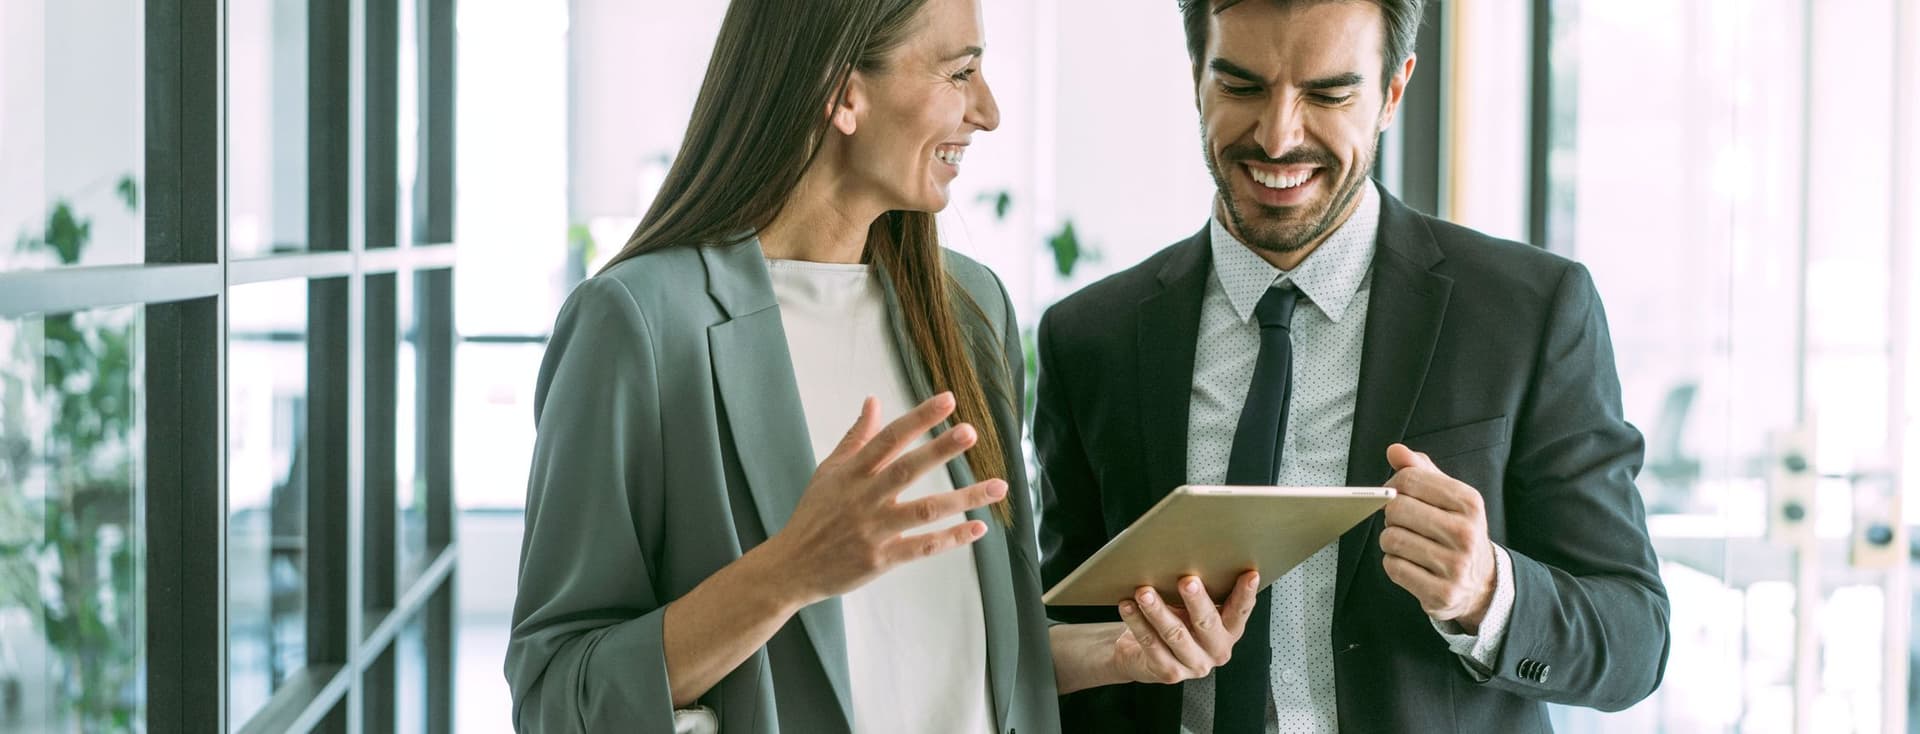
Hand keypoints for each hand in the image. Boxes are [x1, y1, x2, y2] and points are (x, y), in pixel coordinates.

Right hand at [762, 393, 1005, 606]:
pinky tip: (978, 527)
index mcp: (852, 473)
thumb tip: (873, 401)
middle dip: (940, 450)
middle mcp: (864, 498)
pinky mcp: (881, 559)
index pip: (889, 437)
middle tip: (971, 432)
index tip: (948, 399)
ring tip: (998, 486)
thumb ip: (856, 436)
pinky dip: (952, 538)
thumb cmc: (813, 515)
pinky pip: (923, 547)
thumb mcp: (828, 471)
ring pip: (925, 510)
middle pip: (907, 469)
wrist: (792, 567)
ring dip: (964, 497)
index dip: (919, 417)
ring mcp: (874, 530)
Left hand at [1108, 571, 1259, 684]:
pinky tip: (1128, 606)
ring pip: (1175, 634)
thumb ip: (1199, 593)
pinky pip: (1151, 644)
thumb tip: (1189, 558)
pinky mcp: (1169, 672)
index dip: (1246, 594)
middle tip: (1187, 581)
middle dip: (1196, 600)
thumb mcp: (1190, 609)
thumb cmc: (1173, 623)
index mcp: (1228, 631)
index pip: (1240, 611)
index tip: (1249, 575)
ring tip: (1145, 592)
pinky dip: (1137, 622)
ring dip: (1158, 610)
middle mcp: (1216, 650)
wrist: (1143, 657)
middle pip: (1207, 623)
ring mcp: (1194, 664)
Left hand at [1380, 443, 1496, 629]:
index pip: (1410, 479)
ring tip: (1406, 543)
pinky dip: (1394, 564)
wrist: (1482, 584)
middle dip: (1391, 514)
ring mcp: (1454, 566)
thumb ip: (1422, 471)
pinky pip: (1393, 567)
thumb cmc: (1458, 532)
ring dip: (1390, 540)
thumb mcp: (1449, 498)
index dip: (1393, 485)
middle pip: (1397, 508)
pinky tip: (1410, 564)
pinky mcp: (1441, 593)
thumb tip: (1395, 451)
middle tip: (1401, 522)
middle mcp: (1465, 533)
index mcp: (1469, 503)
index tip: (1395, 493)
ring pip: (1391, 539)